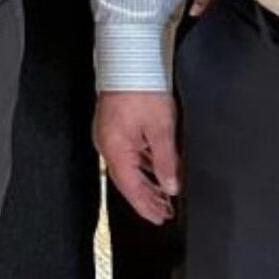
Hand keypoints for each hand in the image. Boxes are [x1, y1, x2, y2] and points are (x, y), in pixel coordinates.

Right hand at [95, 90, 177, 224]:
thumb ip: (166, 161)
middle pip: (127, 181)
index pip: (131, 188)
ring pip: (128, 168)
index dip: (146, 206)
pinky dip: (142, 167)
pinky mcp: (114, 127)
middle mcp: (107, 146)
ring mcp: (109, 136)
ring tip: (163, 197)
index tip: (159, 219)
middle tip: (164, 213)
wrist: (128, 60)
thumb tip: (171, 186)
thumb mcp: (161, 128)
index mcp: (116, 150)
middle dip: (146, 198)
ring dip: (145, 183)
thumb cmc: (141, 88)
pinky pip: (128, 154)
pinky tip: (155, 170)